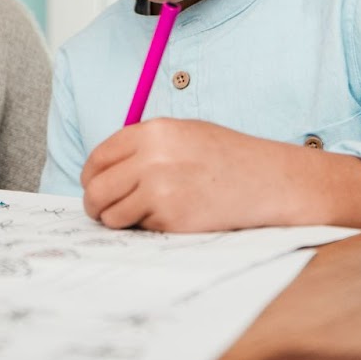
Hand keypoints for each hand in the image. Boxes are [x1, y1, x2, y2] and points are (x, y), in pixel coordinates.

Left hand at [81, 118, 360, 231]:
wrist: (269, 181)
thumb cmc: (230, 157)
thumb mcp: (186, 133)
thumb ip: (146, 144)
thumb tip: (106, 168)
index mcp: (155, 131)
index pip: (99, 156)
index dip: (91, 176)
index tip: (94, 185)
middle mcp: (152, 158)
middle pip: (97, 188)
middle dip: (96, 204)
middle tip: (104, 211)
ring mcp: (160, 190)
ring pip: (112, 214)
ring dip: (120, 219)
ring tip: (142, 215)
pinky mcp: (171, 219)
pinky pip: (140, 229)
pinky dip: (148, 228)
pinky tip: (172, 217)